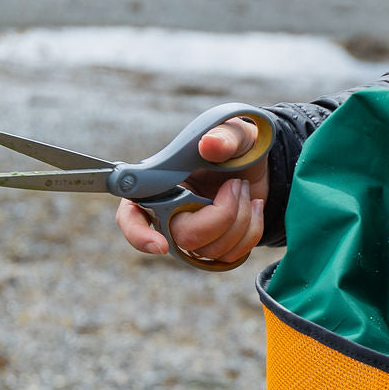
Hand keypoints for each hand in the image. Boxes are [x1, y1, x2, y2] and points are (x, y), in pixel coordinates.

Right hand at [116, 115, 267, 264]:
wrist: (257, 164)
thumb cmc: (235, 145)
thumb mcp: (234, 133)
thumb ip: (223, 136)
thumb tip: (210, 145)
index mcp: (159, 183)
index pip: (131, 216)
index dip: (139, 234)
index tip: (160, 245)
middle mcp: (170, 212)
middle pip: (183, 237)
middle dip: (221, 215)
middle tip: (236, 184)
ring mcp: (193, 232)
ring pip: (210, 250)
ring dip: (240, 219)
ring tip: (244, 188)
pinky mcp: (215, 246)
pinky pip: (231, 256)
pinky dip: (251, 232)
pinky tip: (254, 206)